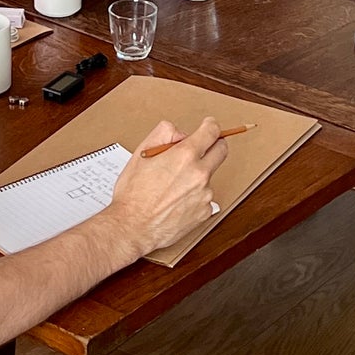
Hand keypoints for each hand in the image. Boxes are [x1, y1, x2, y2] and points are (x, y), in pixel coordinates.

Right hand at [108, 118, 226, 258]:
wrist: (132, 228)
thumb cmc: (133, 196)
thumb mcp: (140, 154)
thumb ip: (163, 134)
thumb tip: (179, 134)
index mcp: (185, 156)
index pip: (211, 132)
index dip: (211, 125)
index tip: (209, 125)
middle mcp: (199, 174)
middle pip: (221, 150)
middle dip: (214, 145)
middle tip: (203, 147)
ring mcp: (205, 194)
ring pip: (209, 176)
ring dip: (198, 175)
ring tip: (173, 186)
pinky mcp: (205, 212)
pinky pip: (205, 197)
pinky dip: (194, 196)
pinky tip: (176, 201)